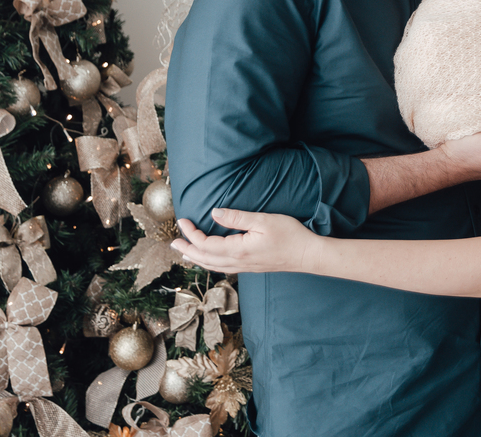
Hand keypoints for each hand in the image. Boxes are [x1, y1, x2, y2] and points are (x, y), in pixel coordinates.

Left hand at [172, 209, 321, 274]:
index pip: (205, 243)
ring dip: (196, 258)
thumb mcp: (263, 220)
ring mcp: (244, 267)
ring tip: (184, 253)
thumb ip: (237, 217)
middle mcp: (237, 262)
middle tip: (173, 241)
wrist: (307, 255)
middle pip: (204, 258)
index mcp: (238, 249)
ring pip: (212, 266)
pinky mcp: (250, 267)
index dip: (191, 233)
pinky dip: (209, 263)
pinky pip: (222, 268)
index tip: (182, 220)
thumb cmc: (289, 235)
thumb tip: (214, 212)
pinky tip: (210, 260)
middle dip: (187, 249)